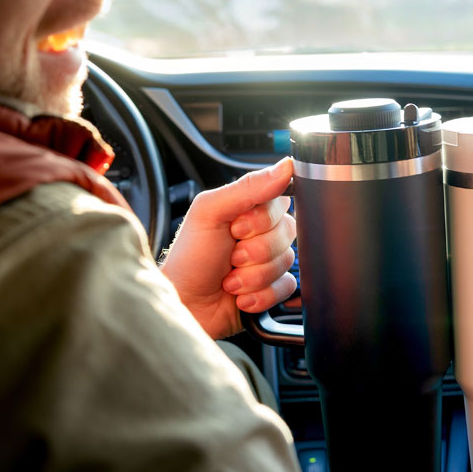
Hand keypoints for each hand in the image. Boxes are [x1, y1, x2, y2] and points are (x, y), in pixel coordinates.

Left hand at [161, 158, 297, 339]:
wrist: (184, 305)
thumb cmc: (189, 258)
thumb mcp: (210, 212)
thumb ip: (248, 187)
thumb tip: (285, 167)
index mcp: (247, 207)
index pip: (281, 199)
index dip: (262, 219)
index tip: (236, 227)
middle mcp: (261, 231)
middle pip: (288, 232)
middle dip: (255, 250)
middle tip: (230, 255)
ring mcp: (268, 260)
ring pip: (287, 261)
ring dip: (253, 276)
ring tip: (229, 279)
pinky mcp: (273, 287)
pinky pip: (287, 286)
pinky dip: (260, 294)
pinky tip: (240, 295)